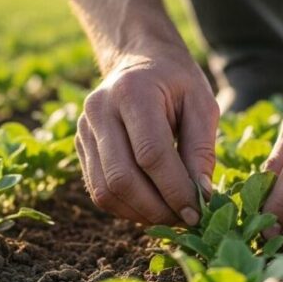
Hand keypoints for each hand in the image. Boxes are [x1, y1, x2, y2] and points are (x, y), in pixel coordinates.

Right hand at [75, 48, 218, 226]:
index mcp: (132, 92)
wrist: (138, 61)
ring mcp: (83, 129)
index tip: (198, 210)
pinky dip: (127, 207)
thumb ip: (202, 149)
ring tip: (171, 216)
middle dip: (157, 209)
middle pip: (122, 178)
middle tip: (186, 220)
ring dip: (141, 214)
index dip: (175, 189)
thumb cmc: (176, 83)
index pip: (150, 153)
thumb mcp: (202, 104)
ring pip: (106, 191)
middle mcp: (99, 110)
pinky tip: (152, 206)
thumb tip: (201, 196)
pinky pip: (99, 191)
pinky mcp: (80, 146)